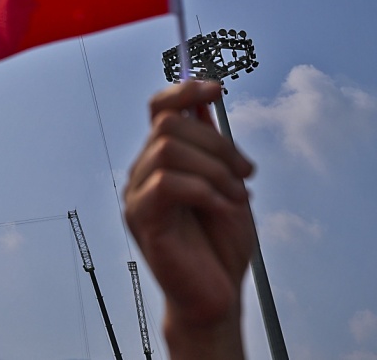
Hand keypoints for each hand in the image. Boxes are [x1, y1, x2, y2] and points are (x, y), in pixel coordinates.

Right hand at [124, 81, 254, 359]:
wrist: (215, 296)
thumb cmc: (220, 245)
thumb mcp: (225, 186)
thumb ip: (210, 150)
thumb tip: (203, 106)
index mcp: (160, 161)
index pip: (158, 109)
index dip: (183, 91)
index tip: (216, 89)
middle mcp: (141, 172)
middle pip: (169, 125)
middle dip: (218, 143)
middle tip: (248, 172)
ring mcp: (137, 195)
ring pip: (168, 150)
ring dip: (214, 169)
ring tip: (237, 196)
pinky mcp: (141, 218)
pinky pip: (167, 184)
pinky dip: (204, 190)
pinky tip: (223, 208)